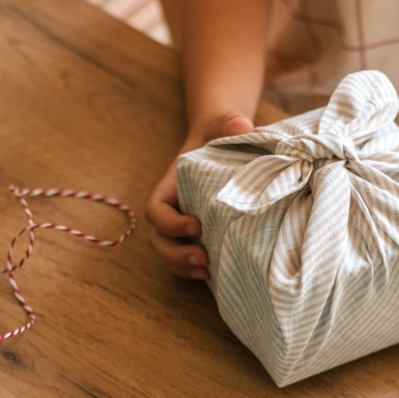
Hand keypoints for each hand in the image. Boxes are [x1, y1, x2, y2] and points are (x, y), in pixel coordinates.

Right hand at [146, 113, 255, 279]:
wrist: (223, 142)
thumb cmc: (219, 133)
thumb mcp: (222, 125)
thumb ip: (229, 123)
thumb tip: (242, 126)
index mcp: (170, 187)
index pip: (156, 210)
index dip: (170, 223)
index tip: (196, 224)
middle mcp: (172, 209)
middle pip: (158, 239)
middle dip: (175, 253)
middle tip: (202, 257)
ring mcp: (183, 225)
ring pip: (169, 253)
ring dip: (183, 267)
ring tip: (207, 271)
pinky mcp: (198, 236)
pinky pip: (186, 258)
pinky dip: (194, 270)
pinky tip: (214, 274)